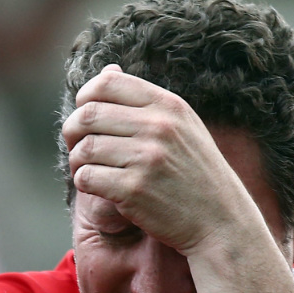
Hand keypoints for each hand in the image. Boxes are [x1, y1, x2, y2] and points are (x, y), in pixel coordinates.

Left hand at [61, 65, 257, 255]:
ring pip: (83, 148)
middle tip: (78, 148)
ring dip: (77, 162)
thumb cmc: (195, 174)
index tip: (87, 118)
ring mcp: (147, 158)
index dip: (85, 99)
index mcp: (168, 106)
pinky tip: (99, 188)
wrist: (220, 222)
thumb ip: (144, 102)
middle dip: (72, 132)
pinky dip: (84, 183)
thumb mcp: (181, 127)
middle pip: (87, 115)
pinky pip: (86, 177)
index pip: (107, 83)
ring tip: (89, 170)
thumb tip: (108, 70)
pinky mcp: (134, 189)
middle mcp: (158, 127)